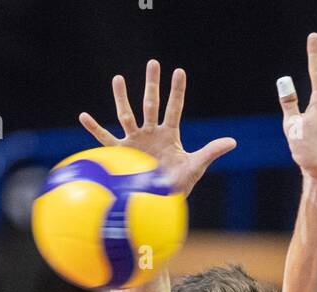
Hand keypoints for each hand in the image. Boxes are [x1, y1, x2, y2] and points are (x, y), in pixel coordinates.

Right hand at [79, 64, 235, 196]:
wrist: (159, 204)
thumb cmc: (178, 186)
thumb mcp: (195, 167)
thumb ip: (211, 151)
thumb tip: (233, 142)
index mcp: (169, 134)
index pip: (174, 107)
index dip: (177, 91)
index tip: (179, 71)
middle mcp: (151, 133)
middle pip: (151, 103)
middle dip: (152, 84)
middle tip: (153, 62)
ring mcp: (136, 141)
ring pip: (127, 115)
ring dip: (122, 97)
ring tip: (118, 78)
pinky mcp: (123, 154)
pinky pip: (106, 140)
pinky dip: (95, 129)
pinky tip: (84, 116)